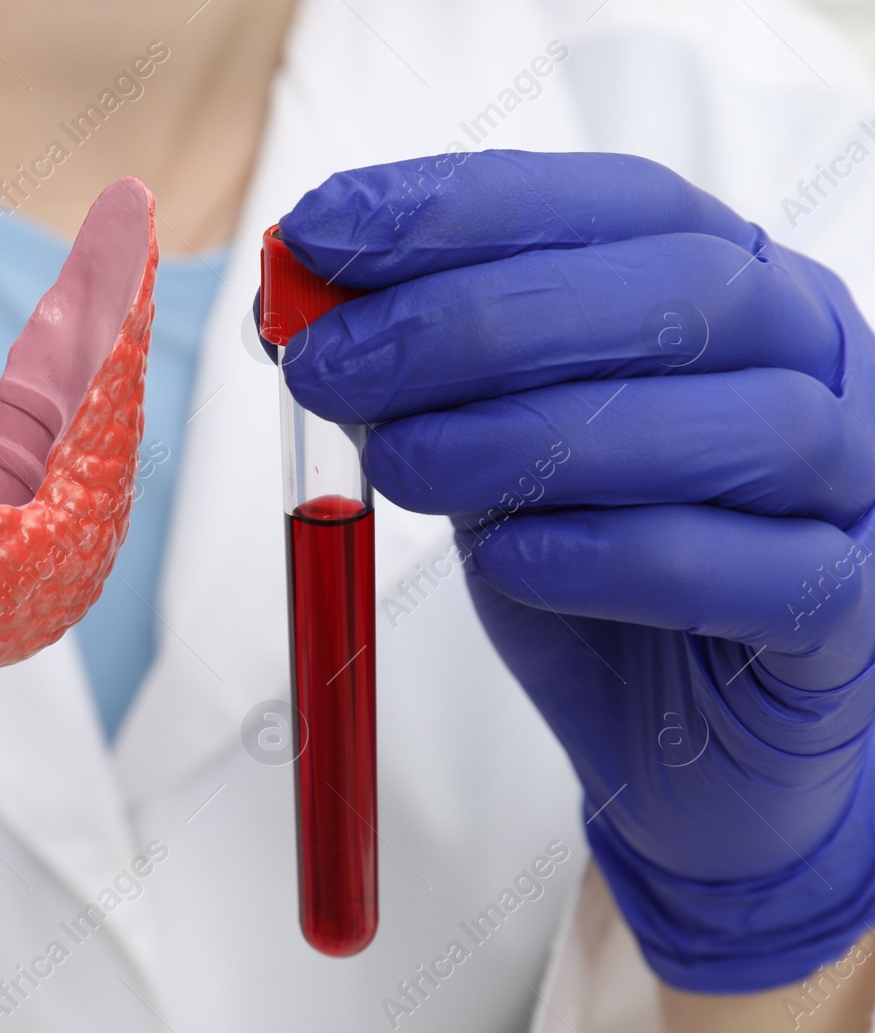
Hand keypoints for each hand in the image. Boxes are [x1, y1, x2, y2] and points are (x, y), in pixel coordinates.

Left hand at [278, 151, 874, 991]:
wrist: (682, 739)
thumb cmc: (590, 565)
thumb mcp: (488, 451)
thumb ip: (425, 380)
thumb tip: (302, 313)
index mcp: (730, 283)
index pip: (610, 204)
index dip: (459, 209)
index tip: (318, 230)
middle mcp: (814, 358)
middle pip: (679, 294)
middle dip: (475, 321)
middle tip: (331, 367)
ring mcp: (851, 482)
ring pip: (736, 426)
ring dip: (535, 437)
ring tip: (397, 468)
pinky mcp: (843, 612)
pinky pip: (758, 571)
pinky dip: (619, 557)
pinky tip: (509, 561)